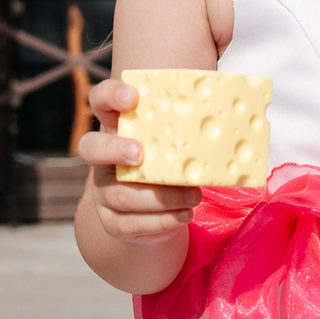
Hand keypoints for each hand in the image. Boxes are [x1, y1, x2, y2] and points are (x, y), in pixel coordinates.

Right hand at [76, 77, 200, 244]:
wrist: (158, 214)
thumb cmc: (172, 166)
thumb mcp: (177, 145)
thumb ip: (188, 132)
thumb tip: (230, 122)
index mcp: (118, 129)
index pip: (100, 101)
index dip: (110, 95)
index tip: (133, 96)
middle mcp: (104, 159)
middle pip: (90, 147)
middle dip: (114, 149)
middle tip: (140, 153)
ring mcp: (103, 191)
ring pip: (120, 193)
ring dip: (160, 196)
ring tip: (194, 196)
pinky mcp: (112, 221)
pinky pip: (130, 223)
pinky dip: (161, 220)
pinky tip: (184, 214)